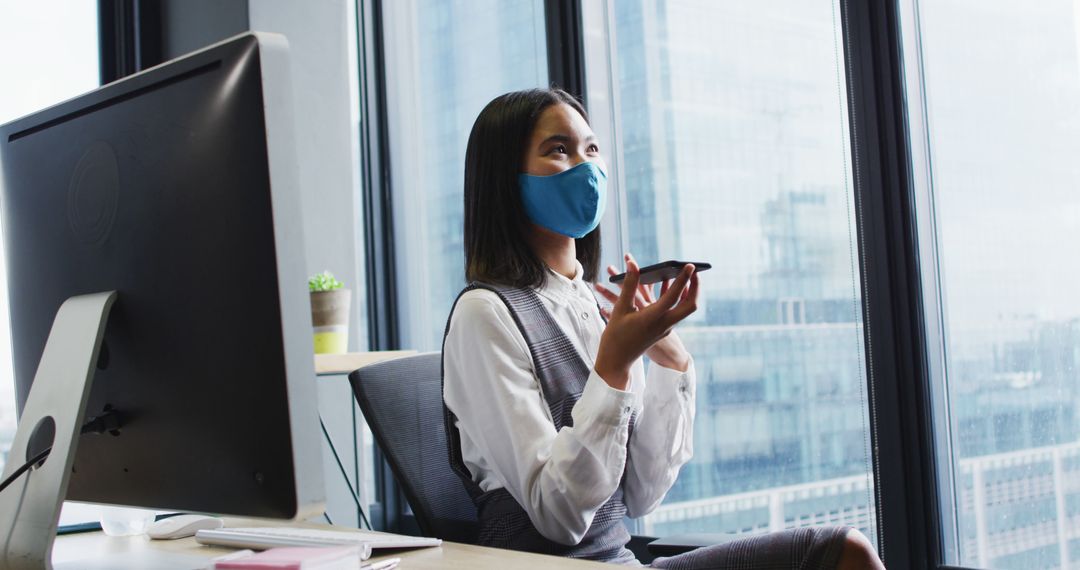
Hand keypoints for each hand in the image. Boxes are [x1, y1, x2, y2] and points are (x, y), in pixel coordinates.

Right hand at [592, 254, 699, 389]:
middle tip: (693, 272)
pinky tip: (669, 287)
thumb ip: (629, 285)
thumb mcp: (620, 308)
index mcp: (654, 318)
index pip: (674, 295)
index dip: (683, 279)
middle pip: (690, 305)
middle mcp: (664, 324)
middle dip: (695, 287)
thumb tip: (634, 264)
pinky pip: (675, 312)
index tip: (689, 266)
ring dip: (688, 293)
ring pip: (685, 309)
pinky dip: (677, 299)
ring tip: (687, 277)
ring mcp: (665, 328)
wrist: (617, 361)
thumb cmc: (615, 335)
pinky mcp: (662, 330)